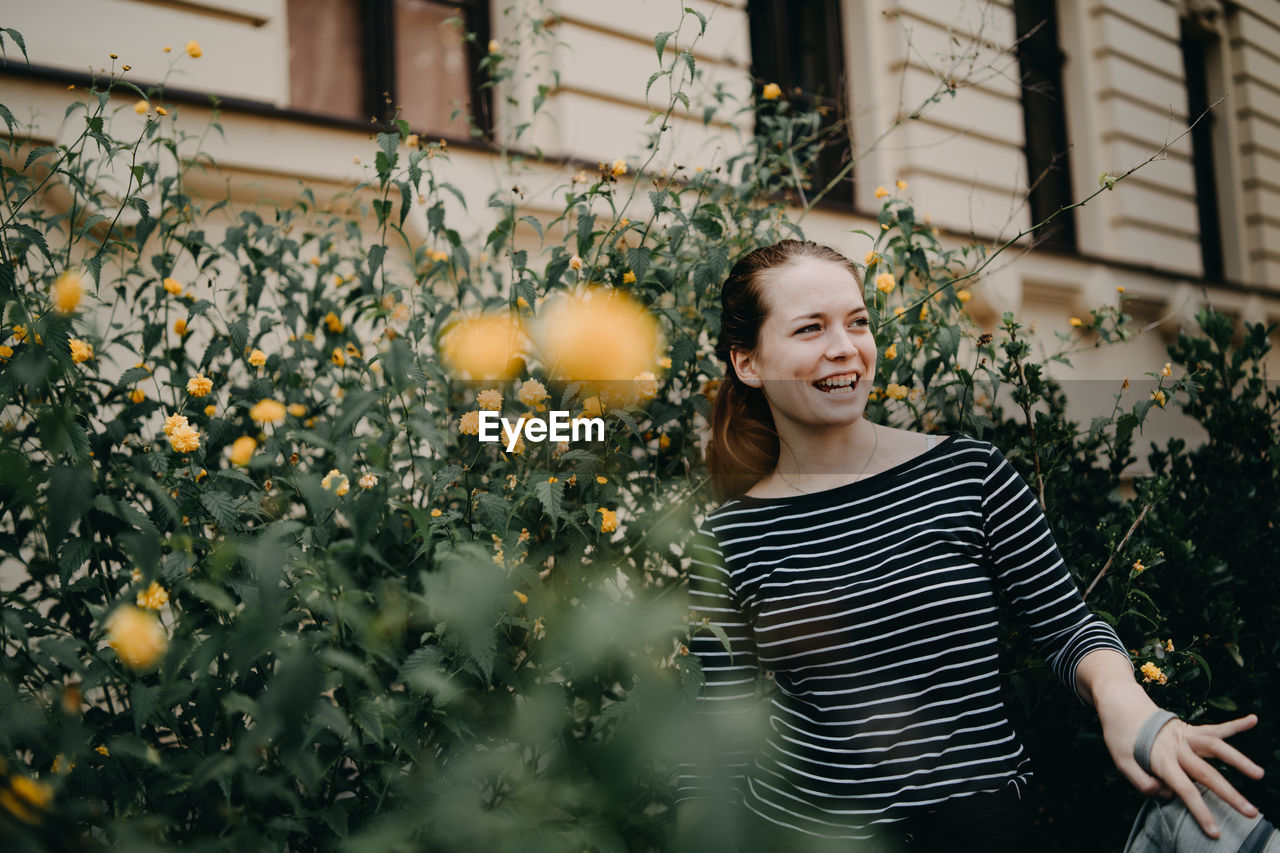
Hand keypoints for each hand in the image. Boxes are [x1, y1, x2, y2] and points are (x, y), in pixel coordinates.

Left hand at [1108, 711, 1265, 838]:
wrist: (1120, 703)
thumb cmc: (1120, 735)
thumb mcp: (1120, 761)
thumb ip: (1141, 781)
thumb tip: (1168, 794)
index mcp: (1160, 759)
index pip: (1184, 790)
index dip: (1200, 811)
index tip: (1215, 831)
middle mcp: (1177, 748)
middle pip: (1208, 774)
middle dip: (1230, 795)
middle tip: (1251, 813)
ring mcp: (1185, 736)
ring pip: (1217, 748)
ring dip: (1239, 761)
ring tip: (1259, 774)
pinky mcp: (1190, 728)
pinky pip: (1215, 728)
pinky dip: (1234, 725)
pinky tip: (1252, 721)